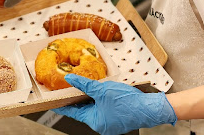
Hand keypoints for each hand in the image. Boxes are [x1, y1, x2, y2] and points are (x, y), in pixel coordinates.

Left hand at [52, 74, 176, 134]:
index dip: (63, 105)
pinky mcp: (118, 118)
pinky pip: (104, 109)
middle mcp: (101, 125)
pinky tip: (98, 91)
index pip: (74, 112)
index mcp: (95, 121)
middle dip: (76, 100)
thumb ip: (84, 85)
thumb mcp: (102, 90)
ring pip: (94, 109)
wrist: (149, 108)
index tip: (54, 102)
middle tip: (66, 90)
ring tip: (81, 87)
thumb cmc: (127, 102)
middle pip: (84, 111)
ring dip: (89, 99)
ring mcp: (110, 123)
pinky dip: (98, 101)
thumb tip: (70, 80)